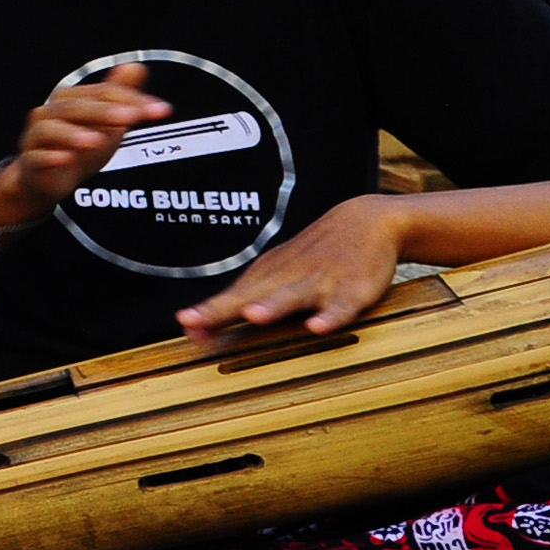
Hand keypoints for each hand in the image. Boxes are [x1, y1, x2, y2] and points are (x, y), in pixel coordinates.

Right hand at [0, 61, 173, 226]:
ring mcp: (36, 136)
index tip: (160, 110)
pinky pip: (37, 157)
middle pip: (78, 108)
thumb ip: (119, 96)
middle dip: (107, 112)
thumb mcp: (105, 123)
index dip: (132, 100)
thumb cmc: (78, 148)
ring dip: (74, 134)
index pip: (103, 93)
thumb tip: (137, 66)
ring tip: (97, 140)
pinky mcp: (30, 161)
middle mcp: (49, 113)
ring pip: (52, 130)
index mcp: (69, 100)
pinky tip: (66, 159)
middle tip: (133, 118)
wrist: (47, 180)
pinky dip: (50, 157)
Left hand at [178, 195, 408, 342]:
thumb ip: (237, 303)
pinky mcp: (352, 290)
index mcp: (266, 277)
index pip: (229, 297)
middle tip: (195, 321)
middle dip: (222, 309)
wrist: (365, 220)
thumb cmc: (310, 257)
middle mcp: (286, 279)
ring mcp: (319, 283)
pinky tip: (317, 326)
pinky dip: (331, 316)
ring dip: (273, 306)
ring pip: (293, 297)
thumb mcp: (272, 274)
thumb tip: (192, 329)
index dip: (206, 312)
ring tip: (254, 316)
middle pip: (250, 296)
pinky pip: (341, 306)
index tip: (184, 325)